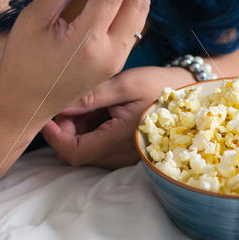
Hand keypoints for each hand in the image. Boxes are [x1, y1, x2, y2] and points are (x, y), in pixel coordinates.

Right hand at [0, 0, 150, 122]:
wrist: (24, 103)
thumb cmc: (22, 61)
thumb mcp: (34, 19)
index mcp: (88, 43)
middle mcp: (112, 53)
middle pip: (137, 0)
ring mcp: (118, 59)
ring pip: (141, 12)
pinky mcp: (117, 61)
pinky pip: (133, 24)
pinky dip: (126, 1)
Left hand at [40, 65, 194, 168]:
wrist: (189, 93)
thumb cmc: (160, 86)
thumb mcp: (126, 84)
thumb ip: (92, 96)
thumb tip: (61, 104)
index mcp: (117, 140)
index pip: (72, 152)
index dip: (54, 135)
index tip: (49, 112)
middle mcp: (117, 155)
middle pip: (76, 150)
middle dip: (67, 125)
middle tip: (74, 97)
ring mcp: (121, 154)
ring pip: (86, 146)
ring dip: (80, 124)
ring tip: (93, 97)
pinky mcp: (124, 148)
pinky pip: (98, 142)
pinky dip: (92, 125)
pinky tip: (102, 104)